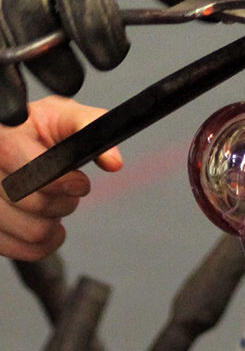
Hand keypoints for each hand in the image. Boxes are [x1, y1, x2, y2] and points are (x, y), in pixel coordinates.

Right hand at [0, 95, 121, 260]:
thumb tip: (114, 162)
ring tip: (55, 204)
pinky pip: (17, 250)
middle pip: (36, 205)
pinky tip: (47, 226)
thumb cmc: (37, 127)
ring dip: (54, 223)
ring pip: (31, 232)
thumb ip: (92, 126)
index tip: (81, 183)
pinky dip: (41, 244)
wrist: (10, 140)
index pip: (35, 174)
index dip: (65, 182)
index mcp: (6, 140)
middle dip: (64, 202)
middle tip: (69, 192)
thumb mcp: (63, 115)